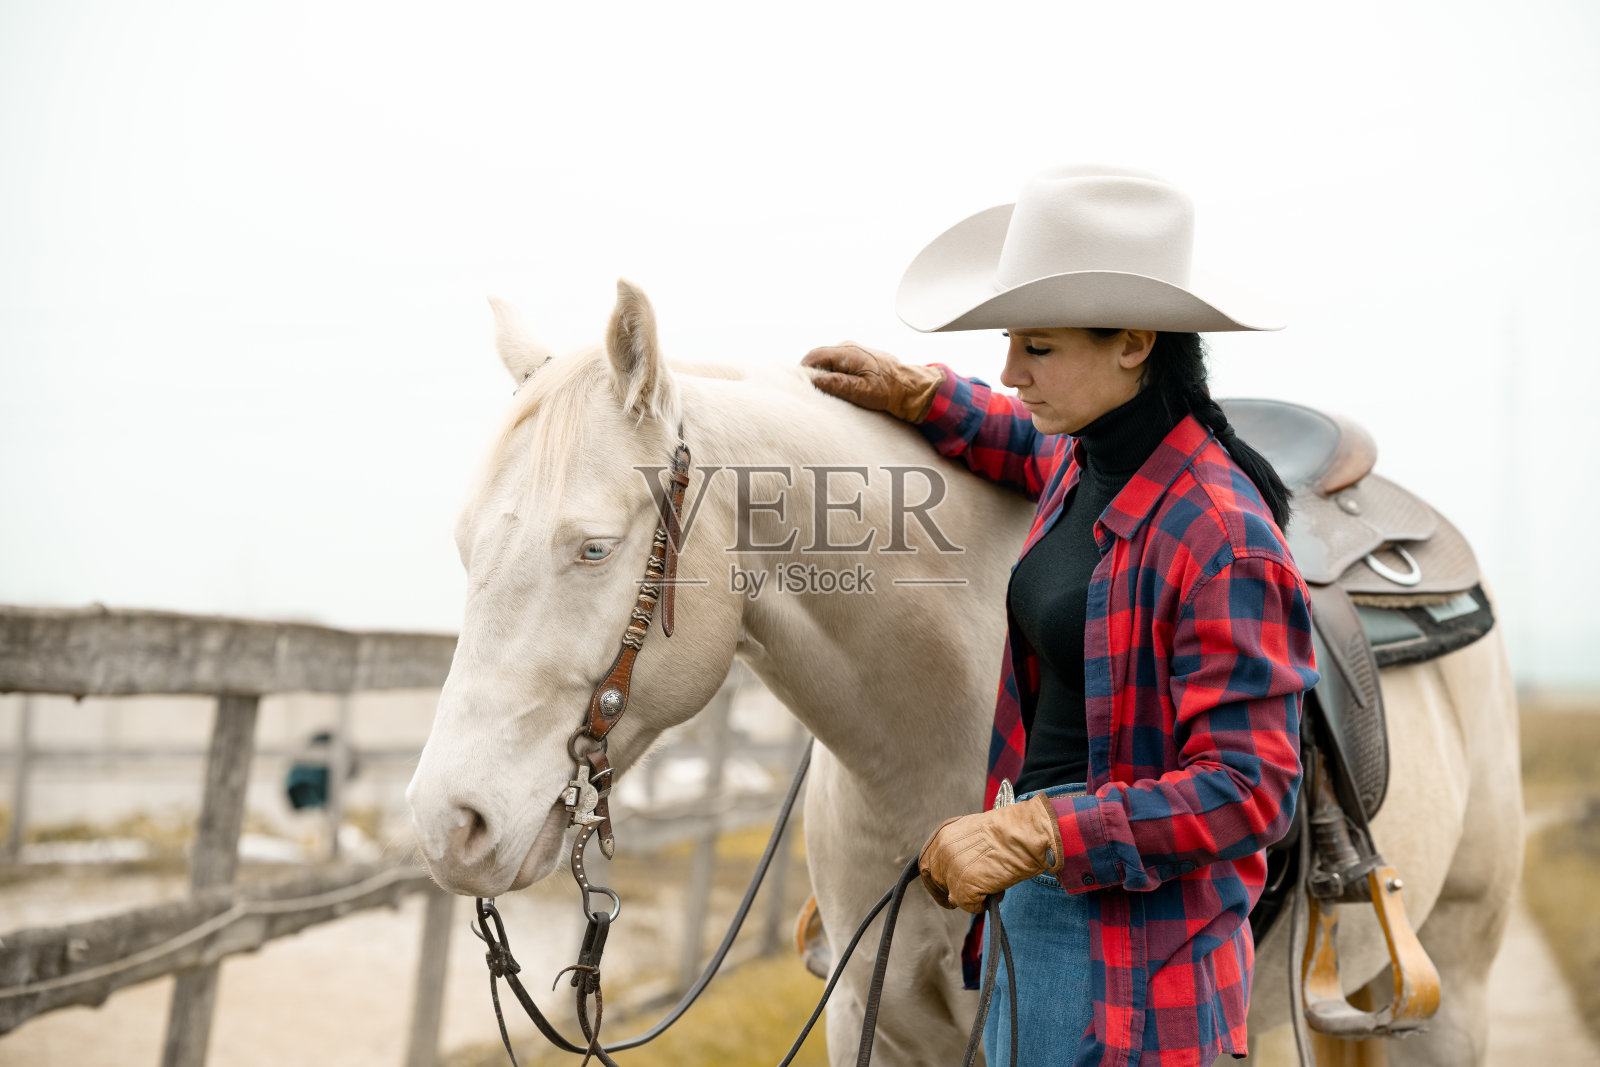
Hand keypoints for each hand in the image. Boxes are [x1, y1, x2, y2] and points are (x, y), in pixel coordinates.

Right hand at [801, 342, 943, 422]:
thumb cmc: (889, 390)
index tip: (797, 385)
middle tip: (808, 391)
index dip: (802, 370)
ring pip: (828, 360)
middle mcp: (848, 347)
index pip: (814, 357)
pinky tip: (836, 387)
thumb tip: (816, 380)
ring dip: (823, 374)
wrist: (909, 386)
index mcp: (847, 352)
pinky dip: (832, 373)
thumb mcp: (863, 391)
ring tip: (823, 391)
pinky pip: (837, 363)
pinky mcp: (858, 357)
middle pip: (819, 358)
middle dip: (812, 373)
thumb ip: (839, 384)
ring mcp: (853, 350)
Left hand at [918, 794, 1065, 912]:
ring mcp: (951, 869)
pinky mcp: (963, 887)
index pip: (926, 863)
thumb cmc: (1010, 831)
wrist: (1025, 834)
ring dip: (971, 896)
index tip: (944, 891)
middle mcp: (942, 850)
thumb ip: (959, 848)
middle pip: (937, 880)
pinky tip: (996, 891)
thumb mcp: (974, 831)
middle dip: (950, 891)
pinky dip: (982, 904)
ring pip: (954, 895)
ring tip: (993, 885)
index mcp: (943, 834)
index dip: (934, 880)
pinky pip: (969, 905)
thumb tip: (958, 871)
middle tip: (968, 897)